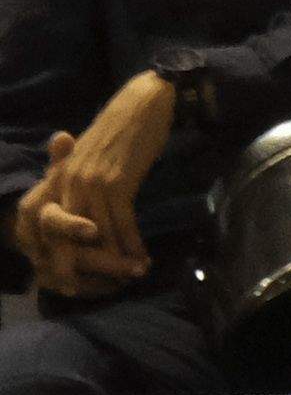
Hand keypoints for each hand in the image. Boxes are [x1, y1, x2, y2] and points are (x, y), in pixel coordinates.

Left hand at [20, 74, 170, 298]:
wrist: (143, 105)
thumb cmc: (119, 130)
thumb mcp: (89, 157)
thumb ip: (78, 181)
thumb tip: (81, 208)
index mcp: (58, 177)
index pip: (43, 221)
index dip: (50, 249)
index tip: (61, 272)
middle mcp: (67, 183)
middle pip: (63, 235)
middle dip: (74, 265)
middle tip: (85, 289)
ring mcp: (90, 183)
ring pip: (96, 233)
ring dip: (113, 259)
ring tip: (126, 277)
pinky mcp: (116, 183)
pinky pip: (121, 223)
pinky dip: (132, 243)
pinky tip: (142, 257)